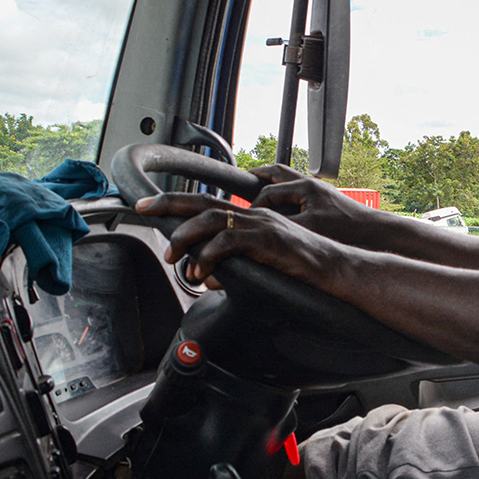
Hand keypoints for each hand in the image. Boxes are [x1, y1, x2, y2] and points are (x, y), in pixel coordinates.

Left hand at [135, 192, 343, 288]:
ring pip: (211, 219)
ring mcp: (260, 224)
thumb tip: (207, 276)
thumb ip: (231, 267)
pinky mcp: (268, 239)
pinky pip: (230, 241)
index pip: (206, 204)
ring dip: (185, 236)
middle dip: (167, 203)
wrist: (335, 268)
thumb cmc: (303, 267)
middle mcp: (252, 214)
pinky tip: (202, 269)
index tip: (150, 205)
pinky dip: (209, 254)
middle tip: (142, 208)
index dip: (175, 203)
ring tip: (171, 255)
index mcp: (250, 217)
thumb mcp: (260, 265)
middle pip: (201, 201)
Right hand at [248, 164, 380, 244]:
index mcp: (305, 186)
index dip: (254, 204)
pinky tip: (281, 207)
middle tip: (243, 180)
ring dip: (272, 183)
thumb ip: (284, 223)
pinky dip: (284, 193)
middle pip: (277, 173)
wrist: (373, 231)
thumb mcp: (311, 227)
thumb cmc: (347, 228)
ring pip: (288, 180)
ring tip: (257, 191)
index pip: (269, 190)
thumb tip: (262, 225)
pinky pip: (297, 190)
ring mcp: (318, 190)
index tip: (245, 216)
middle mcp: (311, 183)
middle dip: (258, 177)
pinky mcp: (323, 199)